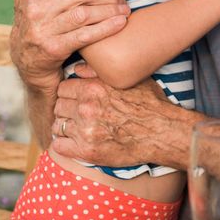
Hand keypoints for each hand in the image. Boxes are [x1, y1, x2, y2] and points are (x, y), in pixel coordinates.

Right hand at [11, 0, 129, 92]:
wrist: (24, 58)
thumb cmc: (31, 18)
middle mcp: (37, 10)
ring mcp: (45, 30)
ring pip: (85, 13)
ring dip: (110, 9)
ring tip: (125, 8)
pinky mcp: (55, 49)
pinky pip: (86, 35)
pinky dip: (107, 28)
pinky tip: (121, 22)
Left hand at [51, 71, 180, 167]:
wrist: (161, 132)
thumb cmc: (148, 103)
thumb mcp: (127, 79)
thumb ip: (98, 72)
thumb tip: (78, 68)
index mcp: (93, 88)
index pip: (63, 87)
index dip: (70, 92)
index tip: (76, 98)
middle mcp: (86, 108)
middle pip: (58, 105)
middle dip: (67, 108)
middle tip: (78, 113)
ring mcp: (85, 130)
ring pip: (57, 125)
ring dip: (65, 126)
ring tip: (77, 127)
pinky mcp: (87, 151)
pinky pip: (59, 146)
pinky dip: (64, 144)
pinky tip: (75, 142)